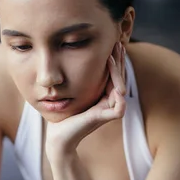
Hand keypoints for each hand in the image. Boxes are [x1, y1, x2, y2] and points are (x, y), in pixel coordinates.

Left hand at [45, 42, 126, 158]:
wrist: (58, 136)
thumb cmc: (65, 114)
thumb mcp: (74, 92)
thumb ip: (82, 80)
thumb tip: (78, 57)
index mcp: (104, 97)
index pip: (115, 75)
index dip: (116, 60)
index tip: (114, 43)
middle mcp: (109, 103)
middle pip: (120, 79)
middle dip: (119, 61)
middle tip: (117, 44)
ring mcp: (107, 112)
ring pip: (121, 91)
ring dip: (116, 73)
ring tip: (110, 59)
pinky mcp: (102, 119)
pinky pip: (119, 110)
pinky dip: (119, 100)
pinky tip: (117, 88)